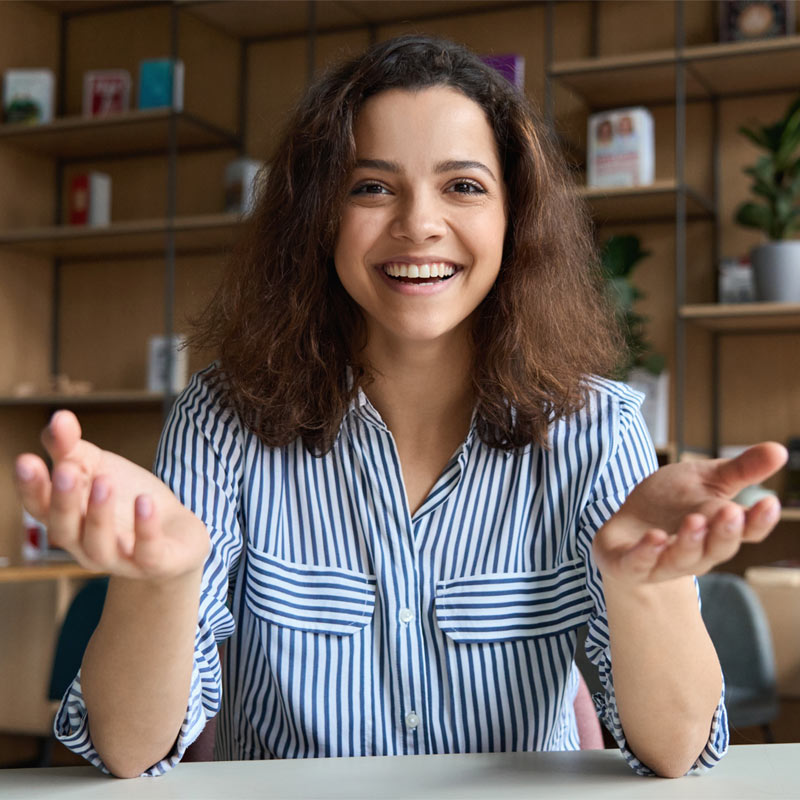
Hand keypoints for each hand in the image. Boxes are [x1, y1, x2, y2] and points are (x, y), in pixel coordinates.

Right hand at [14, 410, 208, 580]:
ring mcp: (119, 558)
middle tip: (66, 470)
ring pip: (99, 545)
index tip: (26, 459)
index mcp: (68, 519)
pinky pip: (147, 552)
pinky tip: (145, 501)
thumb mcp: (98, 467)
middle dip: (63, 500)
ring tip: (105, 481)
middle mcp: (85, 544)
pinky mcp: (155, 563)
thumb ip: (72, 446)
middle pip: (64, 529)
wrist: (177, 533)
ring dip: (99, 514)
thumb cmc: (127, 499)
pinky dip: (145, 528)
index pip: (41, 507)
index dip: (31, 487)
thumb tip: (58, 417)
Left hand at [594, 442, 787, 584]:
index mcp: (718, 531)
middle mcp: (696, 553)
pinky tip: (653, 538)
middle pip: (716, 549)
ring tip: (694, 521)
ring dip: (689, 542)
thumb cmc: (671, 503)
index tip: (769, 502)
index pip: (745, 531)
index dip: (758, 520)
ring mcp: (661, 562)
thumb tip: (780, 449)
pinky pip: (638, 565)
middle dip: (724, 532)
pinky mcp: (629, 565)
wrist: (627, 526)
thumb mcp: (705, 479)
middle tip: (731, 512)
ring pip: (681, 559)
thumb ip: (740, 470)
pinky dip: (646, 554)